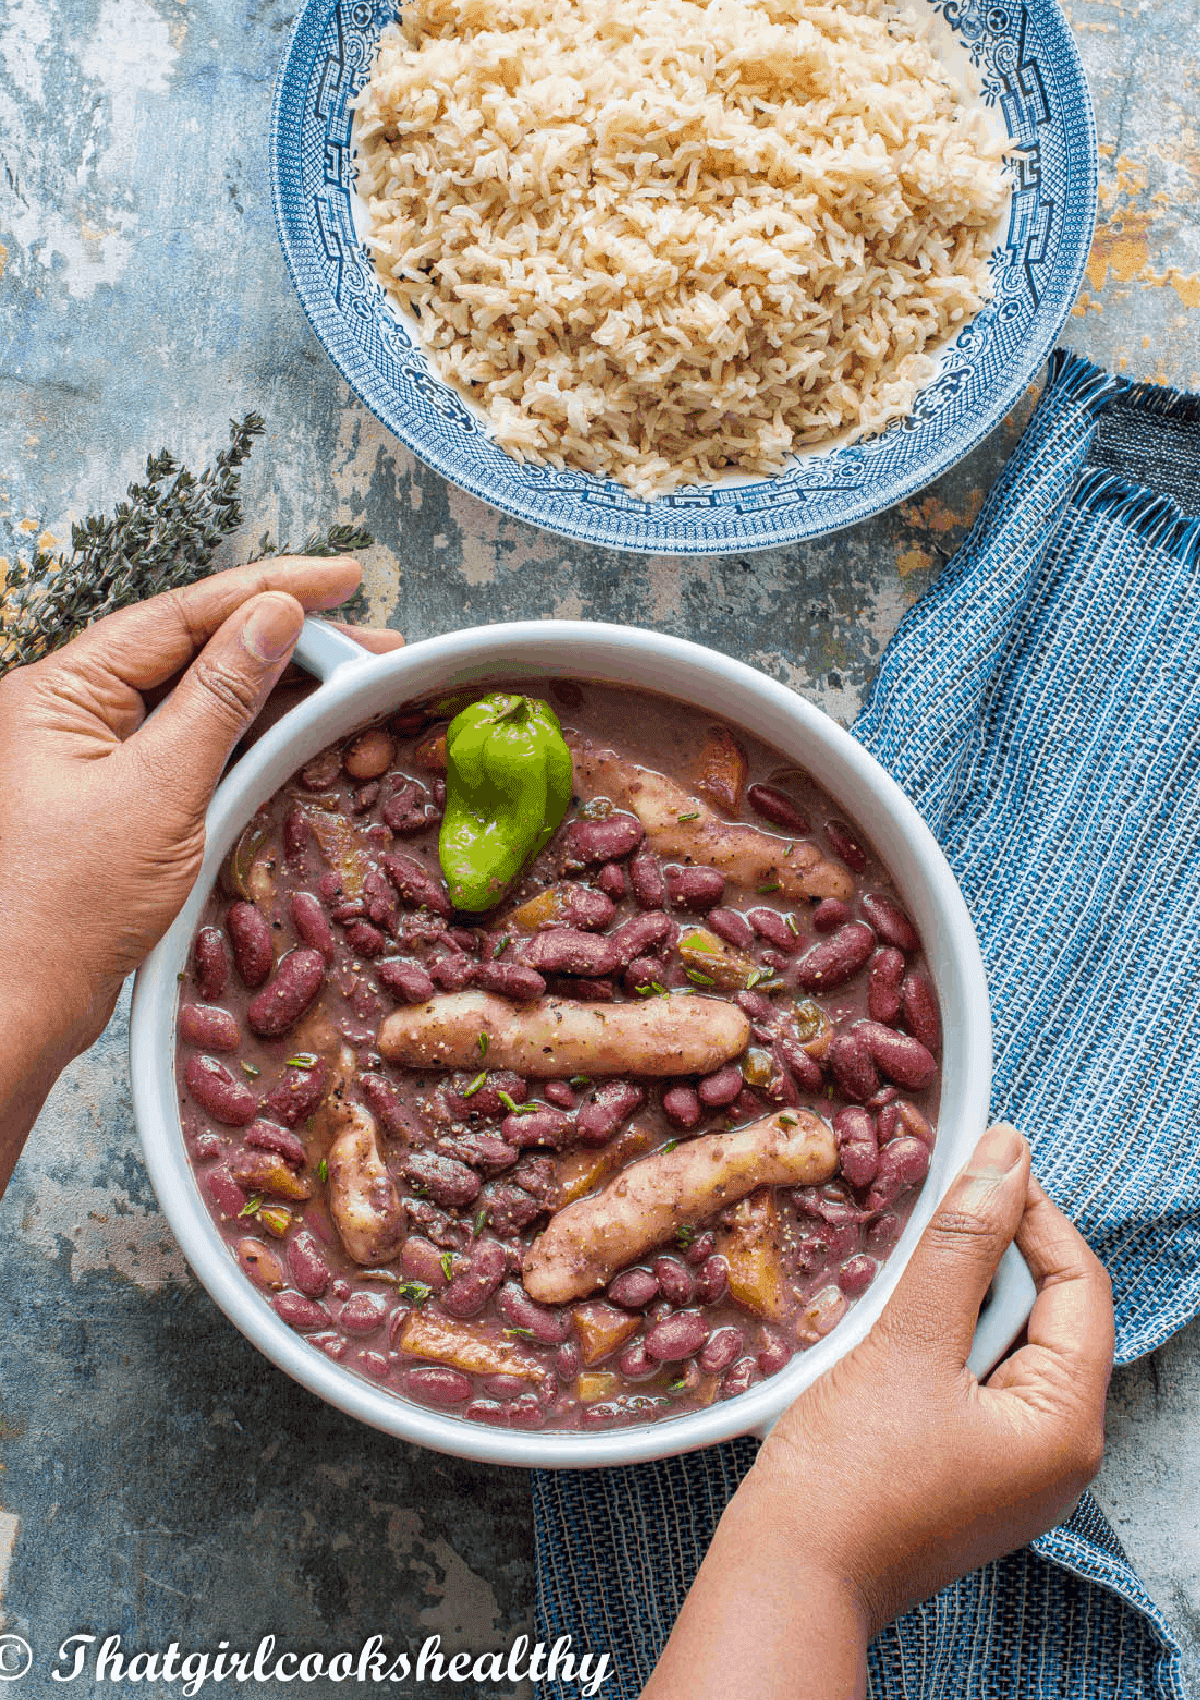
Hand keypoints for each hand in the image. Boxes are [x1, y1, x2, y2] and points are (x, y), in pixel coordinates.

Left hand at [0, 558, 400, 1066]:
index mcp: (63, 691)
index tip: (338, 579)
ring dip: (276, 687)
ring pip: (200, 699)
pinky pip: (195, 748)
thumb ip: (220, 698)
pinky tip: (301, 727)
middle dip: (283, 637)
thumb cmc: (64, 909)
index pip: (179, 615)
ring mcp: (98, 757)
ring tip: (352, 677)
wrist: (20, 1004)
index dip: (265, 588)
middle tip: (366, 636)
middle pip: (194, 649)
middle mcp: (75, 712)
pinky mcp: (120, 800)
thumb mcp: (159, 792)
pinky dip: (250, 737)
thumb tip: (272, 619)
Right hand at [759, 1122, 1113, 1633]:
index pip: (1078, 1283)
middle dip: (984, 1252)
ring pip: (994, 1338)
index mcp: (1064, 1423)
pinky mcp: (961, 1467)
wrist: (787, 1578)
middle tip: (925, 1205)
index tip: (980, 1159)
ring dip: (947, 1292)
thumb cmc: (850, 1475)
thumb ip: (961, 1244)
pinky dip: (928, 1336)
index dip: (1032, 1211)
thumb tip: (1007, 1156)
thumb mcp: (907, 1342)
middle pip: (1041, 1309)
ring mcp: (1007, 1464)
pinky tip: (880, 1319)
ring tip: (893, 1262)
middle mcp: (1052, 1447)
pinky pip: (962, 1374)